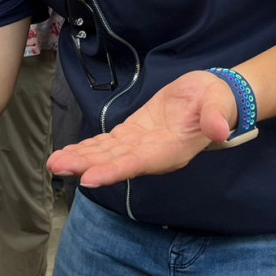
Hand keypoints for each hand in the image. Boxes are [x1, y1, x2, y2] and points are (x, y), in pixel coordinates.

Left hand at [47, 71, 236, 187]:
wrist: (214, 96)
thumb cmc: (217, 100)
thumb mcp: (219, 104)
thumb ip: (217, 118)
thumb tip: (221, 130)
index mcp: (171, 150)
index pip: (138, 163)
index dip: (114, 171)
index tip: (89, 178)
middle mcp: (152, 154)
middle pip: (115, 162)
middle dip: (85, 165)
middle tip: (57, 167)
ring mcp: (140, 146)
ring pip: (106, 155)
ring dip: (80, 158)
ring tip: (54, 163)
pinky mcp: (133, 134)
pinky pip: (107, 144)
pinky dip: (88, 148)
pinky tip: (69, 152)